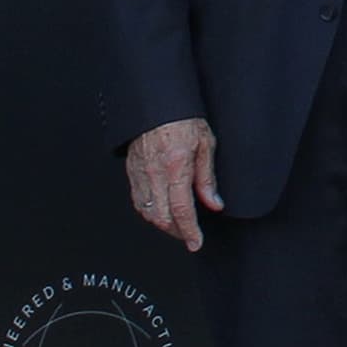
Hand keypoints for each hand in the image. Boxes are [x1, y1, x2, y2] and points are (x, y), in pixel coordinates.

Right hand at [123, 118, 223, 249]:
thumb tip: (214, 203)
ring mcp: (140, 174)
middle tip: (190, 235)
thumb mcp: (205, 143)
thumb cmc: (182, 118)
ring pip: (148, 213)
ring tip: (178, 225)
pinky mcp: (132, 173)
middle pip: (162, 217)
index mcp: (176, 166)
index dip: (190, 231)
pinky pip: (138, 201)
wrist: (155, 103)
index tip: (196, 243)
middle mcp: (155, 174)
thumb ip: (208, 177)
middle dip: (177, 232)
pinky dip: (150, 212)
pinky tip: (161, 211)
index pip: (182, 210)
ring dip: (163, 224)